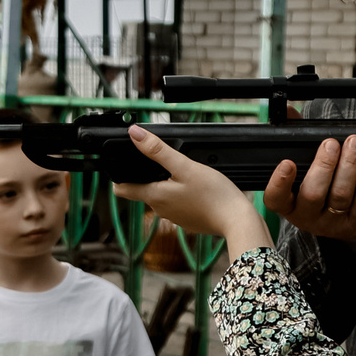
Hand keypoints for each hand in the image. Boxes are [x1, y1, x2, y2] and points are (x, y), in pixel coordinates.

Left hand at [113, 126, 271, 256]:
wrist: (237, 220)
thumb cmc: (213, 194)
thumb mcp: (184, 166)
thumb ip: (158, 151)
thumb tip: (134, 135)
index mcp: (155, 196)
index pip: (123, 189)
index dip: (119, 175)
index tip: (121, 165)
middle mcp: (161, 210)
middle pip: (144, 189)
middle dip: (148, 175)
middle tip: (161, 160)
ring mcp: (175, 217)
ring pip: (162, 196)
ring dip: (166, 184)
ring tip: (181, 172)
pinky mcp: (188, 220)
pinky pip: (178, 204)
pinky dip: (181, 194)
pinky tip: (195, 187)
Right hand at [264, 135, 355, 240]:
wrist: (345, 218)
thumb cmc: (322, 187)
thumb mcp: (305, 167)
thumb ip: (296, 138)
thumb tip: (288, 110)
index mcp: (289, 204)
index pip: (276, 198)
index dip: (279, 182)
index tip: (287, 163)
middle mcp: (308, 217)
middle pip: (313, 194)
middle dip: (324, 165)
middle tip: (331, 143)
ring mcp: (333, 224)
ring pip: (341, 195)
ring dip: (349, 166)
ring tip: (354, 145)